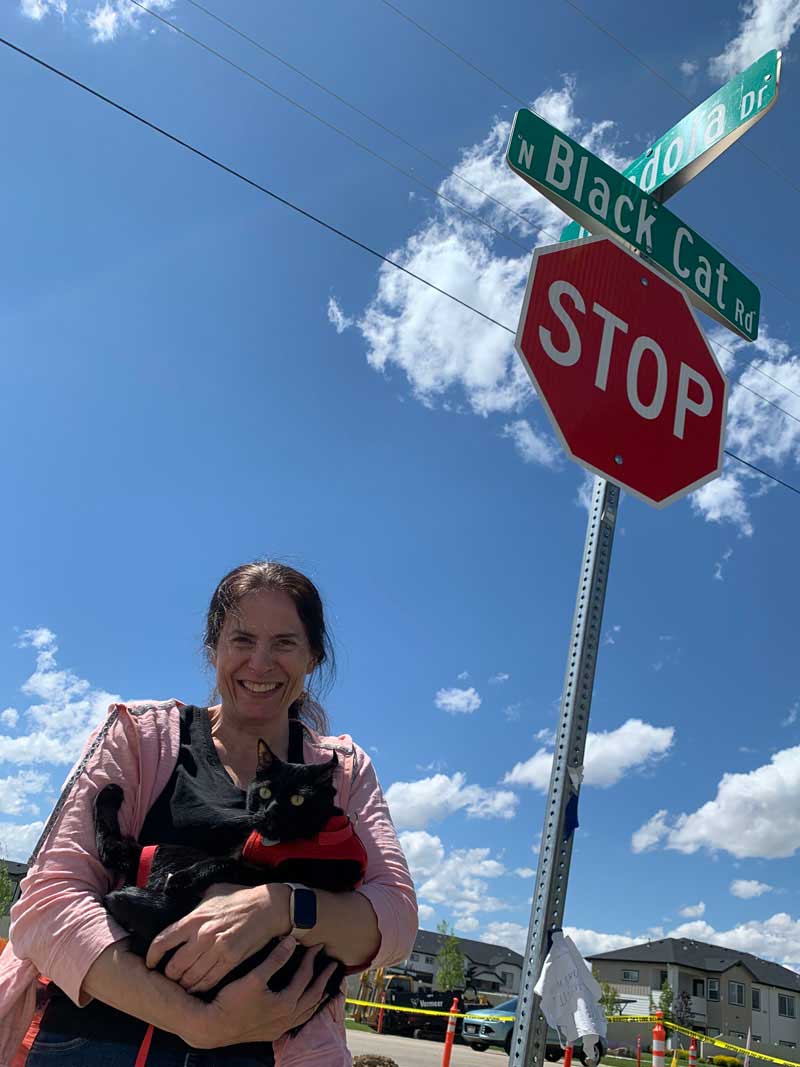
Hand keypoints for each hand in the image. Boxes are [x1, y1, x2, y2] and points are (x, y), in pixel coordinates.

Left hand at [146, 882, 290, 992]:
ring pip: (190, 977)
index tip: (151, 963)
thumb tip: (179, 906)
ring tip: (182, 985)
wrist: (268, 907)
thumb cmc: (240, 898)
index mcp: (194, 918)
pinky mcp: (231, 959)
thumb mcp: (212, 893)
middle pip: (174, 965)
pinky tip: (198, 987)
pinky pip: (209, 981)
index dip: (152, 957)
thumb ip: (194, 905)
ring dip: (184, 985)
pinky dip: (200, 987)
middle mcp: (202, 934)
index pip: (162, 941)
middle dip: (168, 975)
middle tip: (168, 978)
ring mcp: (217, 948)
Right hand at [183, 938, 338, 1047]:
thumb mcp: (254, 976)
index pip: (305, 976)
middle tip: (334, 965)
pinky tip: (305, 1006)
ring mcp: (280, 1027)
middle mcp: (287, 1017)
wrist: (212, 1027)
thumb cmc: (231, 1001)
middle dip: (324, 978)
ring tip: (327, 986)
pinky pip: (298, 1020)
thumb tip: (292, 941)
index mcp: (286, 1003)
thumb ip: (275, 959)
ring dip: (318, 996)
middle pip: (313, 995)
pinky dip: (307, 1009)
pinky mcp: (273, 1032)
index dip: (312, 959)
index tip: (317, 945)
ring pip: (308, 1011)